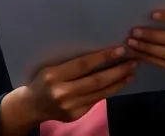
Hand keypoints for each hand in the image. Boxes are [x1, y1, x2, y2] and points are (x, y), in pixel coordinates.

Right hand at [19, 46, 138, 123]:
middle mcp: (62, 92)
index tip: (120, 49)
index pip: (83, 65)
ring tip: (131, 72)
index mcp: (54, 75)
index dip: (102, 57)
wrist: (31, 106)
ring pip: (100, 93)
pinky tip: (119, 83)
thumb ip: (72, 64)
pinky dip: (109, 91)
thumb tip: (101, 54)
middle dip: (117, 71)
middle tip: (133, 61)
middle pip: (96, 81)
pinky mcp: (76, 115)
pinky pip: (96, 101)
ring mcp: (70, 107)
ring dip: (118, 82)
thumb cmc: (43, 80)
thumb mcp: (52, 67)